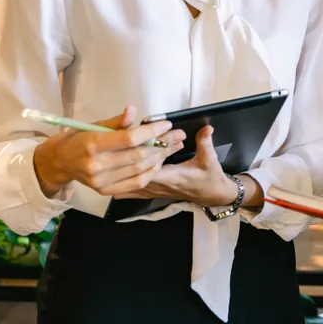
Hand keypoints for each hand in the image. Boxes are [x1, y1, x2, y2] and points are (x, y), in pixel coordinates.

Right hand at [33, 106, 184, 197]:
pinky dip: (150, 172)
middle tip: (178, 135)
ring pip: (139, 169)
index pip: (129, 139)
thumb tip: (133, 110)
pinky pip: (135, 183)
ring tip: (174, 146)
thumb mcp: (94, 125)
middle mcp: (97, 166)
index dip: (151, 131)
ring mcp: (101, 181)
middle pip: (138, 155)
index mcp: (92, 145)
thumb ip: (116, 121)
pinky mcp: (105, 191)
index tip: (166, 123)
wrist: (59, 162)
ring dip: (161, 157)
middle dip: (162, 144)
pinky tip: (160, 161)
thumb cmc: (79, 138)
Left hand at [116, 126, 253, 207]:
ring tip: (111, 155)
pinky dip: (121, 182)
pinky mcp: (152, 193)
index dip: (141, 153)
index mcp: (171, 177)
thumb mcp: (210, 159)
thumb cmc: (210, 177)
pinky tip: (111, 175)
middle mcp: (158, 186)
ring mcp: (154, 191)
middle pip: (135, 172)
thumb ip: (205, 143)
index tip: (135, 139)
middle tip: (121, 140)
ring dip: (121, 170)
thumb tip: (207, 128)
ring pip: (130, 182)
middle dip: (127, 157)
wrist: (211, 195)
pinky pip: (131, 190)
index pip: (150, 166)